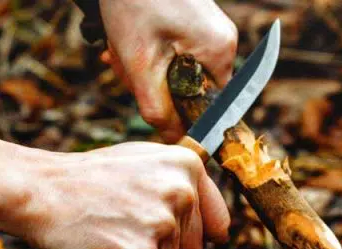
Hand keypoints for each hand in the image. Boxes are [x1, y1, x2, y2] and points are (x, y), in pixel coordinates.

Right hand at [16, 142, 229, 248]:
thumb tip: (219, 227)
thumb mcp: (142, 161)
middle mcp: (180, 194)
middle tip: (126, 230)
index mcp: (186, 166)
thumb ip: (180, 183)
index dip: (192, 235)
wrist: (42, 191)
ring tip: (112, 236)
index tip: (170, 234)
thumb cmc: (89, 178)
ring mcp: (161, 226)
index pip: (216, 222)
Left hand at [98, 0, 237, 142]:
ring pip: (179, 70)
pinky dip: (148, 52)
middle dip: (153, 86)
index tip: (152, 109)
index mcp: (220, 51)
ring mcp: (210, 28)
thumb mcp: (140, 65)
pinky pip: (175, 51)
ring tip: (118, 51)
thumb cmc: (132, 7)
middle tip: (122, 67)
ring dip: (145, 69)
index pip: (212, 108)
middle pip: (192, 89)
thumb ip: (158, 109)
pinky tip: (125, 41)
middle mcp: (224, 40)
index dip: (182, 117)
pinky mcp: (194, 20)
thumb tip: (175, 142)